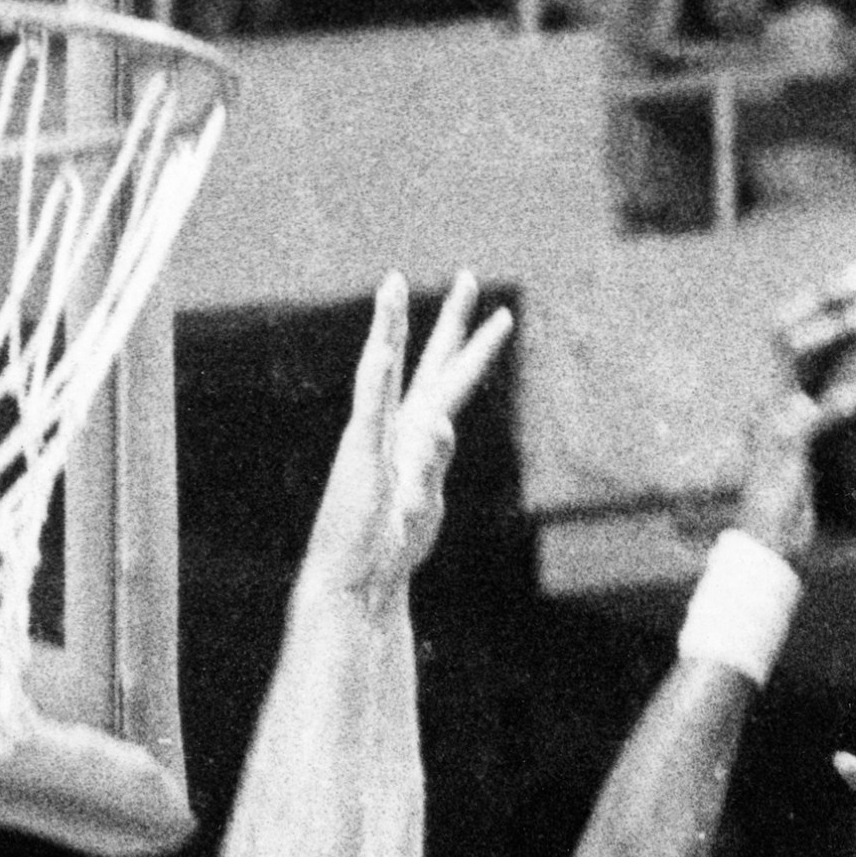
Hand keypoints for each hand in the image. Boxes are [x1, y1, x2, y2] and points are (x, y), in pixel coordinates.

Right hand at [303, 270, 513, 607]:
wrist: (355, 580)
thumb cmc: (389, 546)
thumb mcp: (425, 502)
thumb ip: (434, 463)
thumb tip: (443, 425)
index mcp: (417, 439)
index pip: (451, 384)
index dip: (475, 350)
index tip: (500, 316)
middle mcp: (397, 429)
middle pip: (430, 365)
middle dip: (450, 321)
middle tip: (467, 276)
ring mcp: (374, 440)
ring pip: (385, 372)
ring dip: (388, 328)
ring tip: (393, 286)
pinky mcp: (360, 459)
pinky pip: (370, 414)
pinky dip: (375, 382)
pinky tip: (381, 351)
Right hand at [736, 264, 855, 565]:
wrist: (765, 555)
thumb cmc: (799, 515)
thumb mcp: (824, 463)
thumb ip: (845, 433)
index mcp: (775, 401)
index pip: (787, 334)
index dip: (819, 300)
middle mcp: (768, 401)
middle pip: (786, 328)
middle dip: (826, 297)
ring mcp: (772, 419)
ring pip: (799, 351)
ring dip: (840, 326)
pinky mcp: (786, 445)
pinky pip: (826, 408)